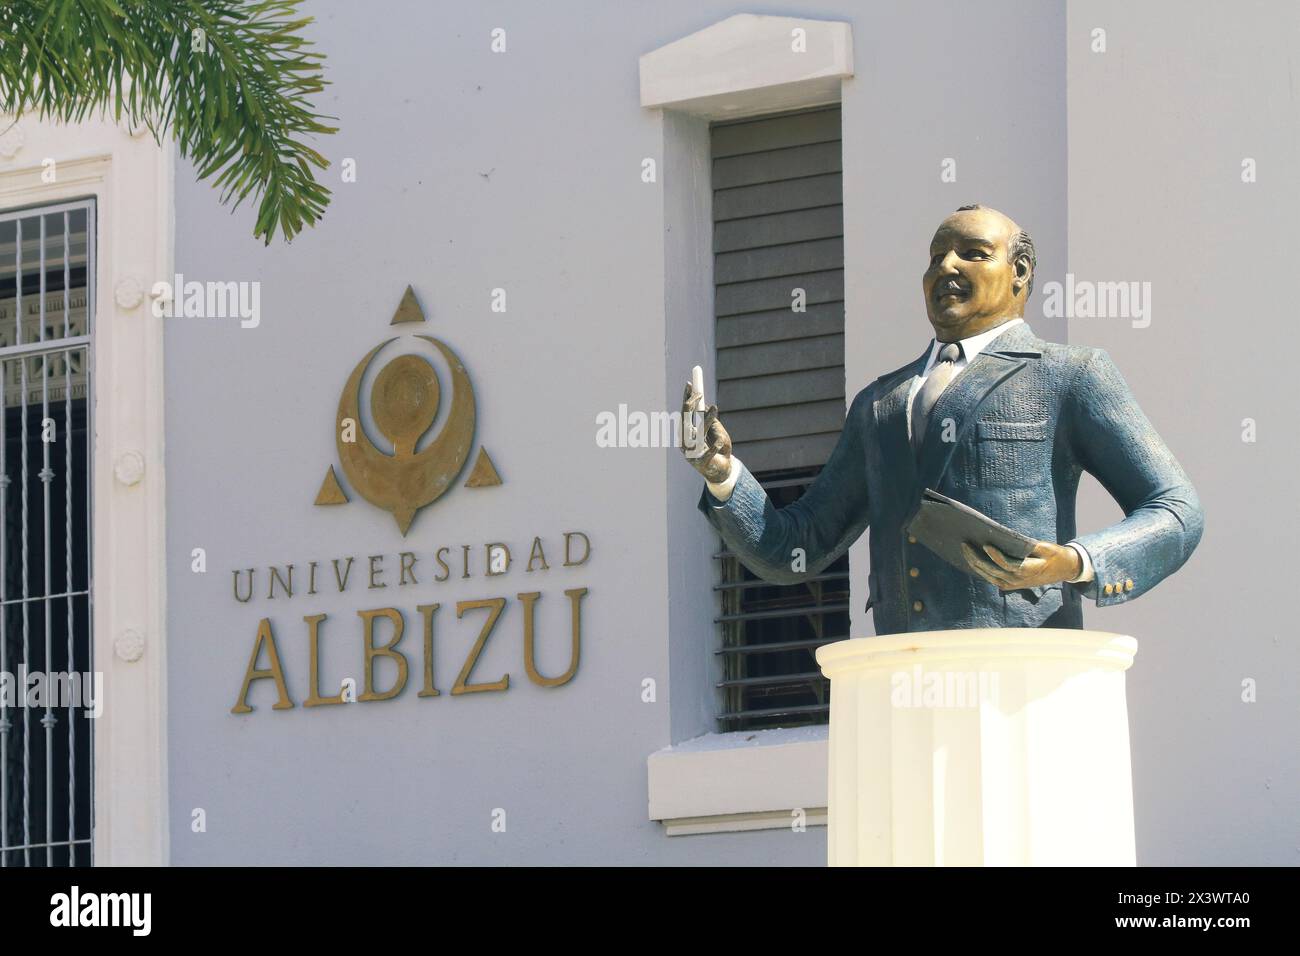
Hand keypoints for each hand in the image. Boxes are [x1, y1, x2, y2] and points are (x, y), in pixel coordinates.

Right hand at [681, 381, 732, 483]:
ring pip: (696, 434)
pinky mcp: (701, 464)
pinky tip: (719, 443)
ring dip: (705, 420)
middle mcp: (686, 442)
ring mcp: (691, 454)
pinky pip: (707, 453)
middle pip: (684, 421)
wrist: (723, 472)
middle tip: (700, 394)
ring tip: (715, 408)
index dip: (686, 398)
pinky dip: (714, 448)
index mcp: (688, 433)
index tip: (690, 384)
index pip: (684, 413)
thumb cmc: (720, 449)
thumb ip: (711, 420)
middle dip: (690, 406)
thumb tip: (704, 404)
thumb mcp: (717, 431)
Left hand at [960, 539, 1082, 590]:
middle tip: (964, 545)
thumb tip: (1010, 538)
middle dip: (976, 558)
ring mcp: (1012, 585)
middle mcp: (1018, 581)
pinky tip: (971, 559)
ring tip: (964, 550)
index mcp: (1028, 571)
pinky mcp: (1009, 585)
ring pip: (989, 576)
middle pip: (992, 570)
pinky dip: (981, 570)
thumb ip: (1028, 546)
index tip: (985, 544)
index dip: (995, 556)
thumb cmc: (1054, 555)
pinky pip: (992, 578)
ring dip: (975, 564)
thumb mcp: (1045, 547)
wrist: (1064, 570)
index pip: (1007, 564)